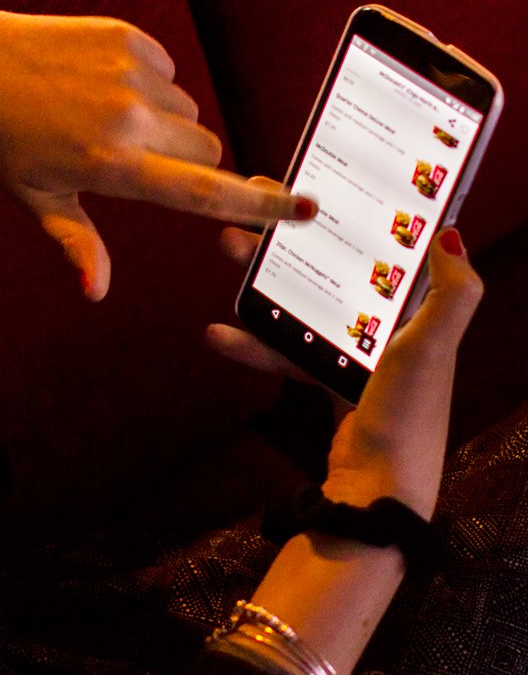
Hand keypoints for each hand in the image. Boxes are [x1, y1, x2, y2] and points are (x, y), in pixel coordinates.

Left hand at [0, 0, 315, 300]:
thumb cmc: (1, 143)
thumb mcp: (39, 199)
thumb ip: (79, 243)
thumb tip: (96, 292)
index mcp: (114, 167)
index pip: (204, 193)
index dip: (259, 205)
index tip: (302, 209)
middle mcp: (131, 119)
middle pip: (206, 150)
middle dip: (186, 162)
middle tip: (134, 159)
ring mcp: (131, 73)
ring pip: (187, 111)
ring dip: (165, 122)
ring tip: (103, 118)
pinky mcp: (127, 36)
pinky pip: (168, 70)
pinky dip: (148, 83)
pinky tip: (99, 85)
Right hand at [209, 217, 482, 513]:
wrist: (374, 488)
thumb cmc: (408, 415)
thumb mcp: (433, 347)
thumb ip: (453, 294)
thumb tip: (452, 235)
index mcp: (419, 315)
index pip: (387, 252)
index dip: (358, 217)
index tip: (325, 187)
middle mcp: (390, 330)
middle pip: (336, 270)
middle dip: (296, 240)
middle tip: (260, 212)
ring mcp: (357, 355)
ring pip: (305, 304)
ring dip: (266, 283)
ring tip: (231, 255)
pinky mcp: (329, 381)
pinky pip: (288, 352)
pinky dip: (257, 346)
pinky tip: (222, 336)